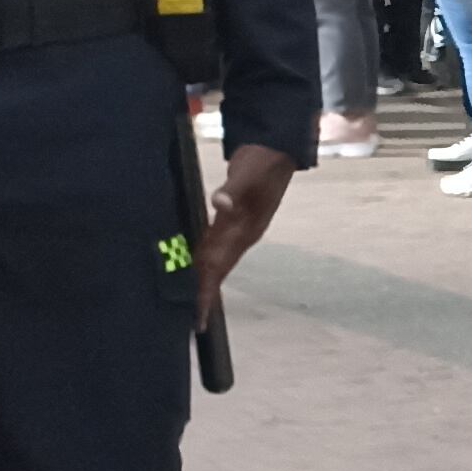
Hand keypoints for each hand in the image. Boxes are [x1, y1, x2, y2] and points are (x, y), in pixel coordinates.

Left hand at [200, 141, 296, 320]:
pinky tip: (197, 265)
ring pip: (218, 260)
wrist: (277, 148)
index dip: (208, 291)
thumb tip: (221, 203)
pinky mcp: (232, 219)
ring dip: (206, 281)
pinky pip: (216, 246)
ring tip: (196, 303)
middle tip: (194, 322)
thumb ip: (233, 189)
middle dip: (206, 295)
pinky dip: (205, 260)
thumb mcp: (248, 174)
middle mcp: (242, 233)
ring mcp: (239, 227)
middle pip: (219, 270)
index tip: (199, 316)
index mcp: (245, 228)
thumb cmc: (262, 160)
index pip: (220, 266)